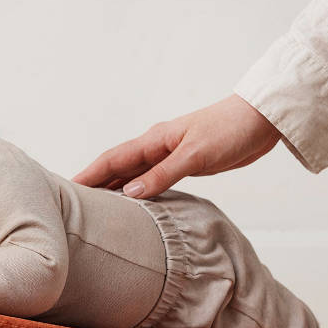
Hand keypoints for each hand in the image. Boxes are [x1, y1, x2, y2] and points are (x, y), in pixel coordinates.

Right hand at [72, 95, 280, 196]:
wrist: (262, 120)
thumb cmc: (230, 130)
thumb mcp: (196, 155)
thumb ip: (163, 174)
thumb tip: (130, 193)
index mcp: (154, 140)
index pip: (112, 159)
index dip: (89, 175)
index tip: (66, 189)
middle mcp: (156, 147)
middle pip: (117, 167)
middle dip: (94, 183)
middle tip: (71, 204)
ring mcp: (170, 155)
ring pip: (133, 174)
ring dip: (114, 188)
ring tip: (94, 207)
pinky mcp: (185, 164)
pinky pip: (152, 180)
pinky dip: (138, 191)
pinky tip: (133, 203)